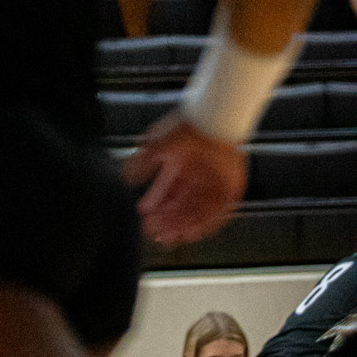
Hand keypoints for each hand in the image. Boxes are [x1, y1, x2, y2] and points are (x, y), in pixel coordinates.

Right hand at [124, 115, 246, 247]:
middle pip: (180, 205)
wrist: (213, 121)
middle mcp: (196, 176)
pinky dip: (204, 225)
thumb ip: (141, 163)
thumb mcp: (155, 145)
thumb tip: (127, 178)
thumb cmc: (186, 127)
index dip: (155, 205)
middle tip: (154, 231)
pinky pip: (217, 213)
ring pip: (196, 212)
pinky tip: (191, 232)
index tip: (145, 216)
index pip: (166, 191)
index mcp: (180, 166)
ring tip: (169, 236)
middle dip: (165, 219)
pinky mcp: (229, 189)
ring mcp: (213, 184)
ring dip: (182, 225)